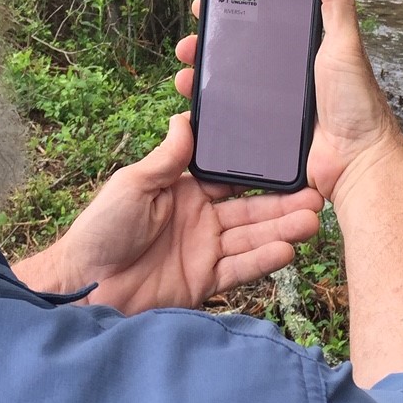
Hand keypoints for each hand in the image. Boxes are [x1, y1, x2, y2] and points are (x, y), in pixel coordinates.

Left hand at [13, 113, 322, 314]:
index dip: (259, 173)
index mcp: (183, 191)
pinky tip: (287, 250)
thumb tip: (185, 117)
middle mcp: (200, 220)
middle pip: (250, 210)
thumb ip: (167, 158)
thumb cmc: (100, 230)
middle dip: (283, 204)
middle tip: (316, 197)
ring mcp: (204, 251)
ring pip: (251, 238)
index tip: (288, 164)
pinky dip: (263, 260)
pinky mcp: (203, 281)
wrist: (85, 286)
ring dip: (281, 230)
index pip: (230, 178)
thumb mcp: (133, 185)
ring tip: (311, 221)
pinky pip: (239, 268)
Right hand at [173, 0, 402, 202]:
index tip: (208, 3)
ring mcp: (270, 107)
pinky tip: (194, 109)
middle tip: (189, 44)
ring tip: (185, 76)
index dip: (231, 13)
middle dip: (206, 47)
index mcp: (300, 53)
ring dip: (201, 80)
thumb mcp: (344, 45)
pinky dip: (210, 114)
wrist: (356, 161)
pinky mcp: (263, 134)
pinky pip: (231, 121)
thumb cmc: (357, 103)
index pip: (258, 26)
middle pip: (234, 57)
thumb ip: (336, 3)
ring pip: (226, 88)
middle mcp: (282, 78)